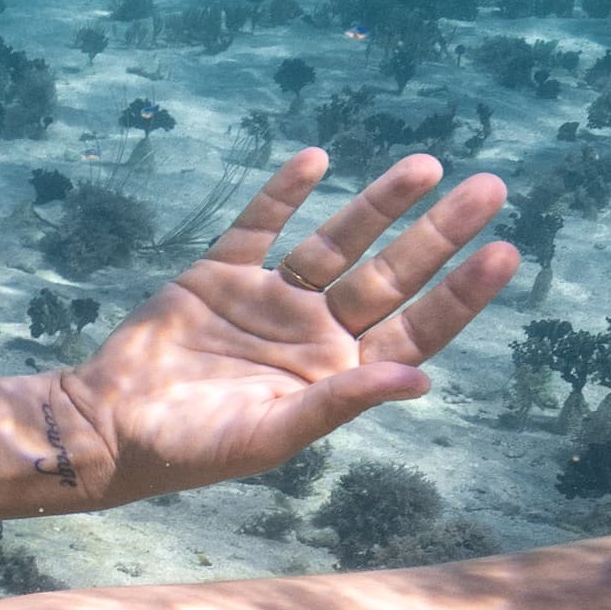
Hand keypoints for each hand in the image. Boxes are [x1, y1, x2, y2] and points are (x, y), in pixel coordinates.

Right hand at [47, 150, 515, 506]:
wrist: (106, 428)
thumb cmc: (191, 449)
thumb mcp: (273, 434)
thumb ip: (342, 403)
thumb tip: (420, 379)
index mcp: (338, 374)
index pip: (417, 326)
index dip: (461, 291)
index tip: (504, 252)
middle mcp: (314, 331)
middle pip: (392, 273)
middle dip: (439, 233)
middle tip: (490, 188)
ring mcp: (269, 298)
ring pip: (338, 241)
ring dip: (379, 203)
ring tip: (427, 165)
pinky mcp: (219, 274)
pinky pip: (260, 225)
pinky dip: (284, 193)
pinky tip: (316, 160)